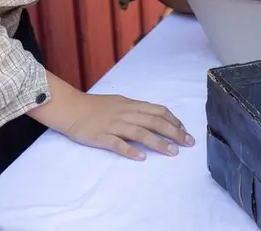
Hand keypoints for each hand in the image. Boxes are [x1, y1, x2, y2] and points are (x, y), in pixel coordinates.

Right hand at [55, 89, 194, 160]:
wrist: (71, 108)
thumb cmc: (95, 106)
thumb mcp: (119, 102)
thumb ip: (135, 109)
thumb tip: (154, 116)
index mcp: (131, 105)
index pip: (157, 111)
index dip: (173, 120)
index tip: (184, 130)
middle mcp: (126, 113)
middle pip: (154, 122)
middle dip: (174, 132)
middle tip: (188, 143)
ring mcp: (114, 125)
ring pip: (140, 133)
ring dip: (158, 143)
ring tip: (172, 152)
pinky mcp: (102, 137)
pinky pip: (118, 144)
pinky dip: (130, 150)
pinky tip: (141, 158)